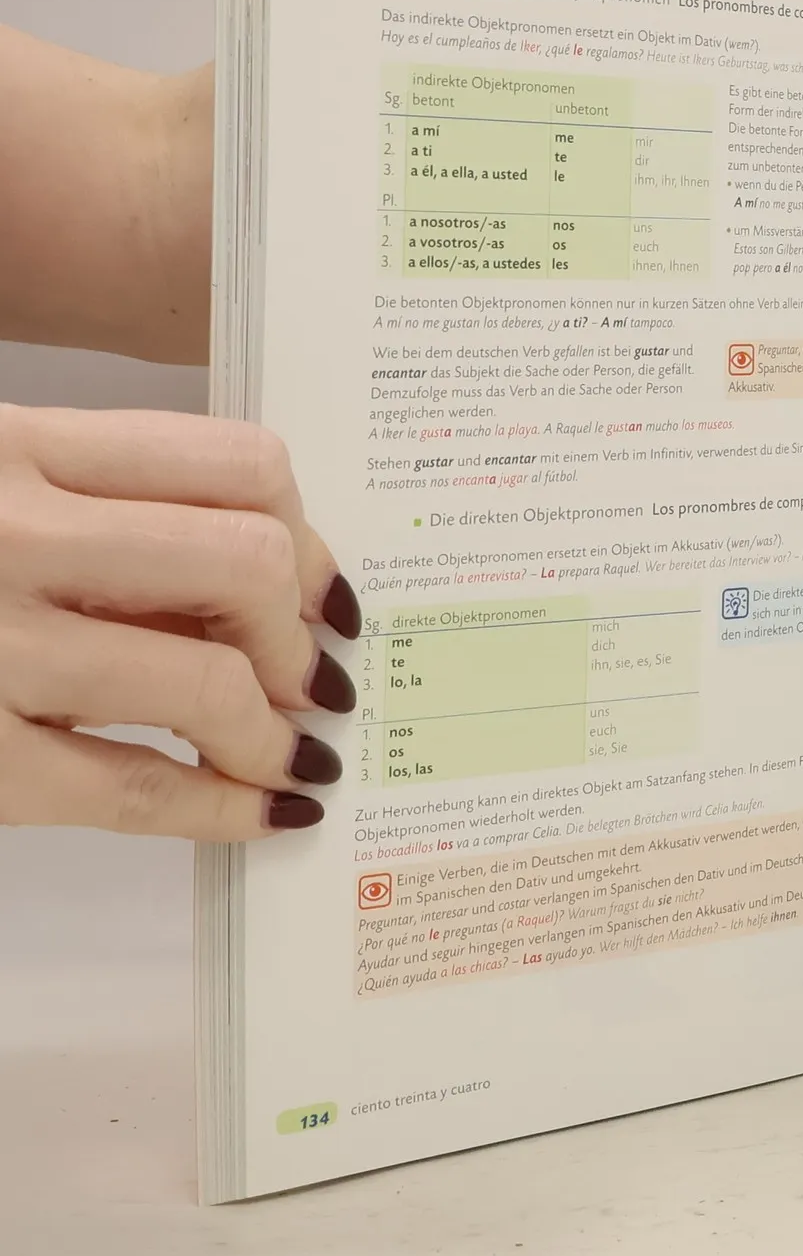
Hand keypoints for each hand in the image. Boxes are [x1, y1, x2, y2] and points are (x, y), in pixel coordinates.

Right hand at [0, 405, 360, 840]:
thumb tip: (272, 583)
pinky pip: (134, 788)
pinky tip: (263, 811)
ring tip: (288, 750)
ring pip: (209, 680)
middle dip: (297, 630)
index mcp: (19, 444)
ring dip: (275, 730)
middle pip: (248, 564)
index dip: (310, 537)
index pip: (240, 465)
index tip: (318, 589)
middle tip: (306, 675)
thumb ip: (101, 511)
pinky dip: (223, 806)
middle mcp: (7, 531)